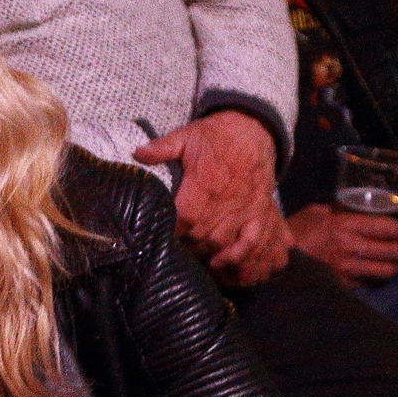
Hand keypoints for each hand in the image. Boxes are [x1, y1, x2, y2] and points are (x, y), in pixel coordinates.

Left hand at [136, 110, 288, 285]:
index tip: (157, 236)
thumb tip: (137, 153)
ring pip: (222, 243)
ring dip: (205, 253)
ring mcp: (246, 208)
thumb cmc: (215, 137)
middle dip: (184, 246)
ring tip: (191, 255)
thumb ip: (162, 147)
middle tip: (171, 247)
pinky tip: (221, 264)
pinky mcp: (260, 213)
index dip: (172, 231)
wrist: (253, 132)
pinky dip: (239, 256)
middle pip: (201, 236)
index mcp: (205, 181)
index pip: (185, 217)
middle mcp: (226, 199)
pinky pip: (253, 242)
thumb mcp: (187, 135)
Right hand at [285, 202, 397, 286]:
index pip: (388, 228)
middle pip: (394, 250)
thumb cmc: (294, 232)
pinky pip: (370, 284)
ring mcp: (348, 268)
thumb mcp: (313, 211)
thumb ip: (335, 208)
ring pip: (387, 270)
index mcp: (345, 225)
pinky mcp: (342, 283)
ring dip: (394, 266)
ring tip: (392, 262)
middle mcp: (351, 247)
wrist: (278, 260)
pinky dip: (377, 279)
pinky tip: (376, 275)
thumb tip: (353, 203)